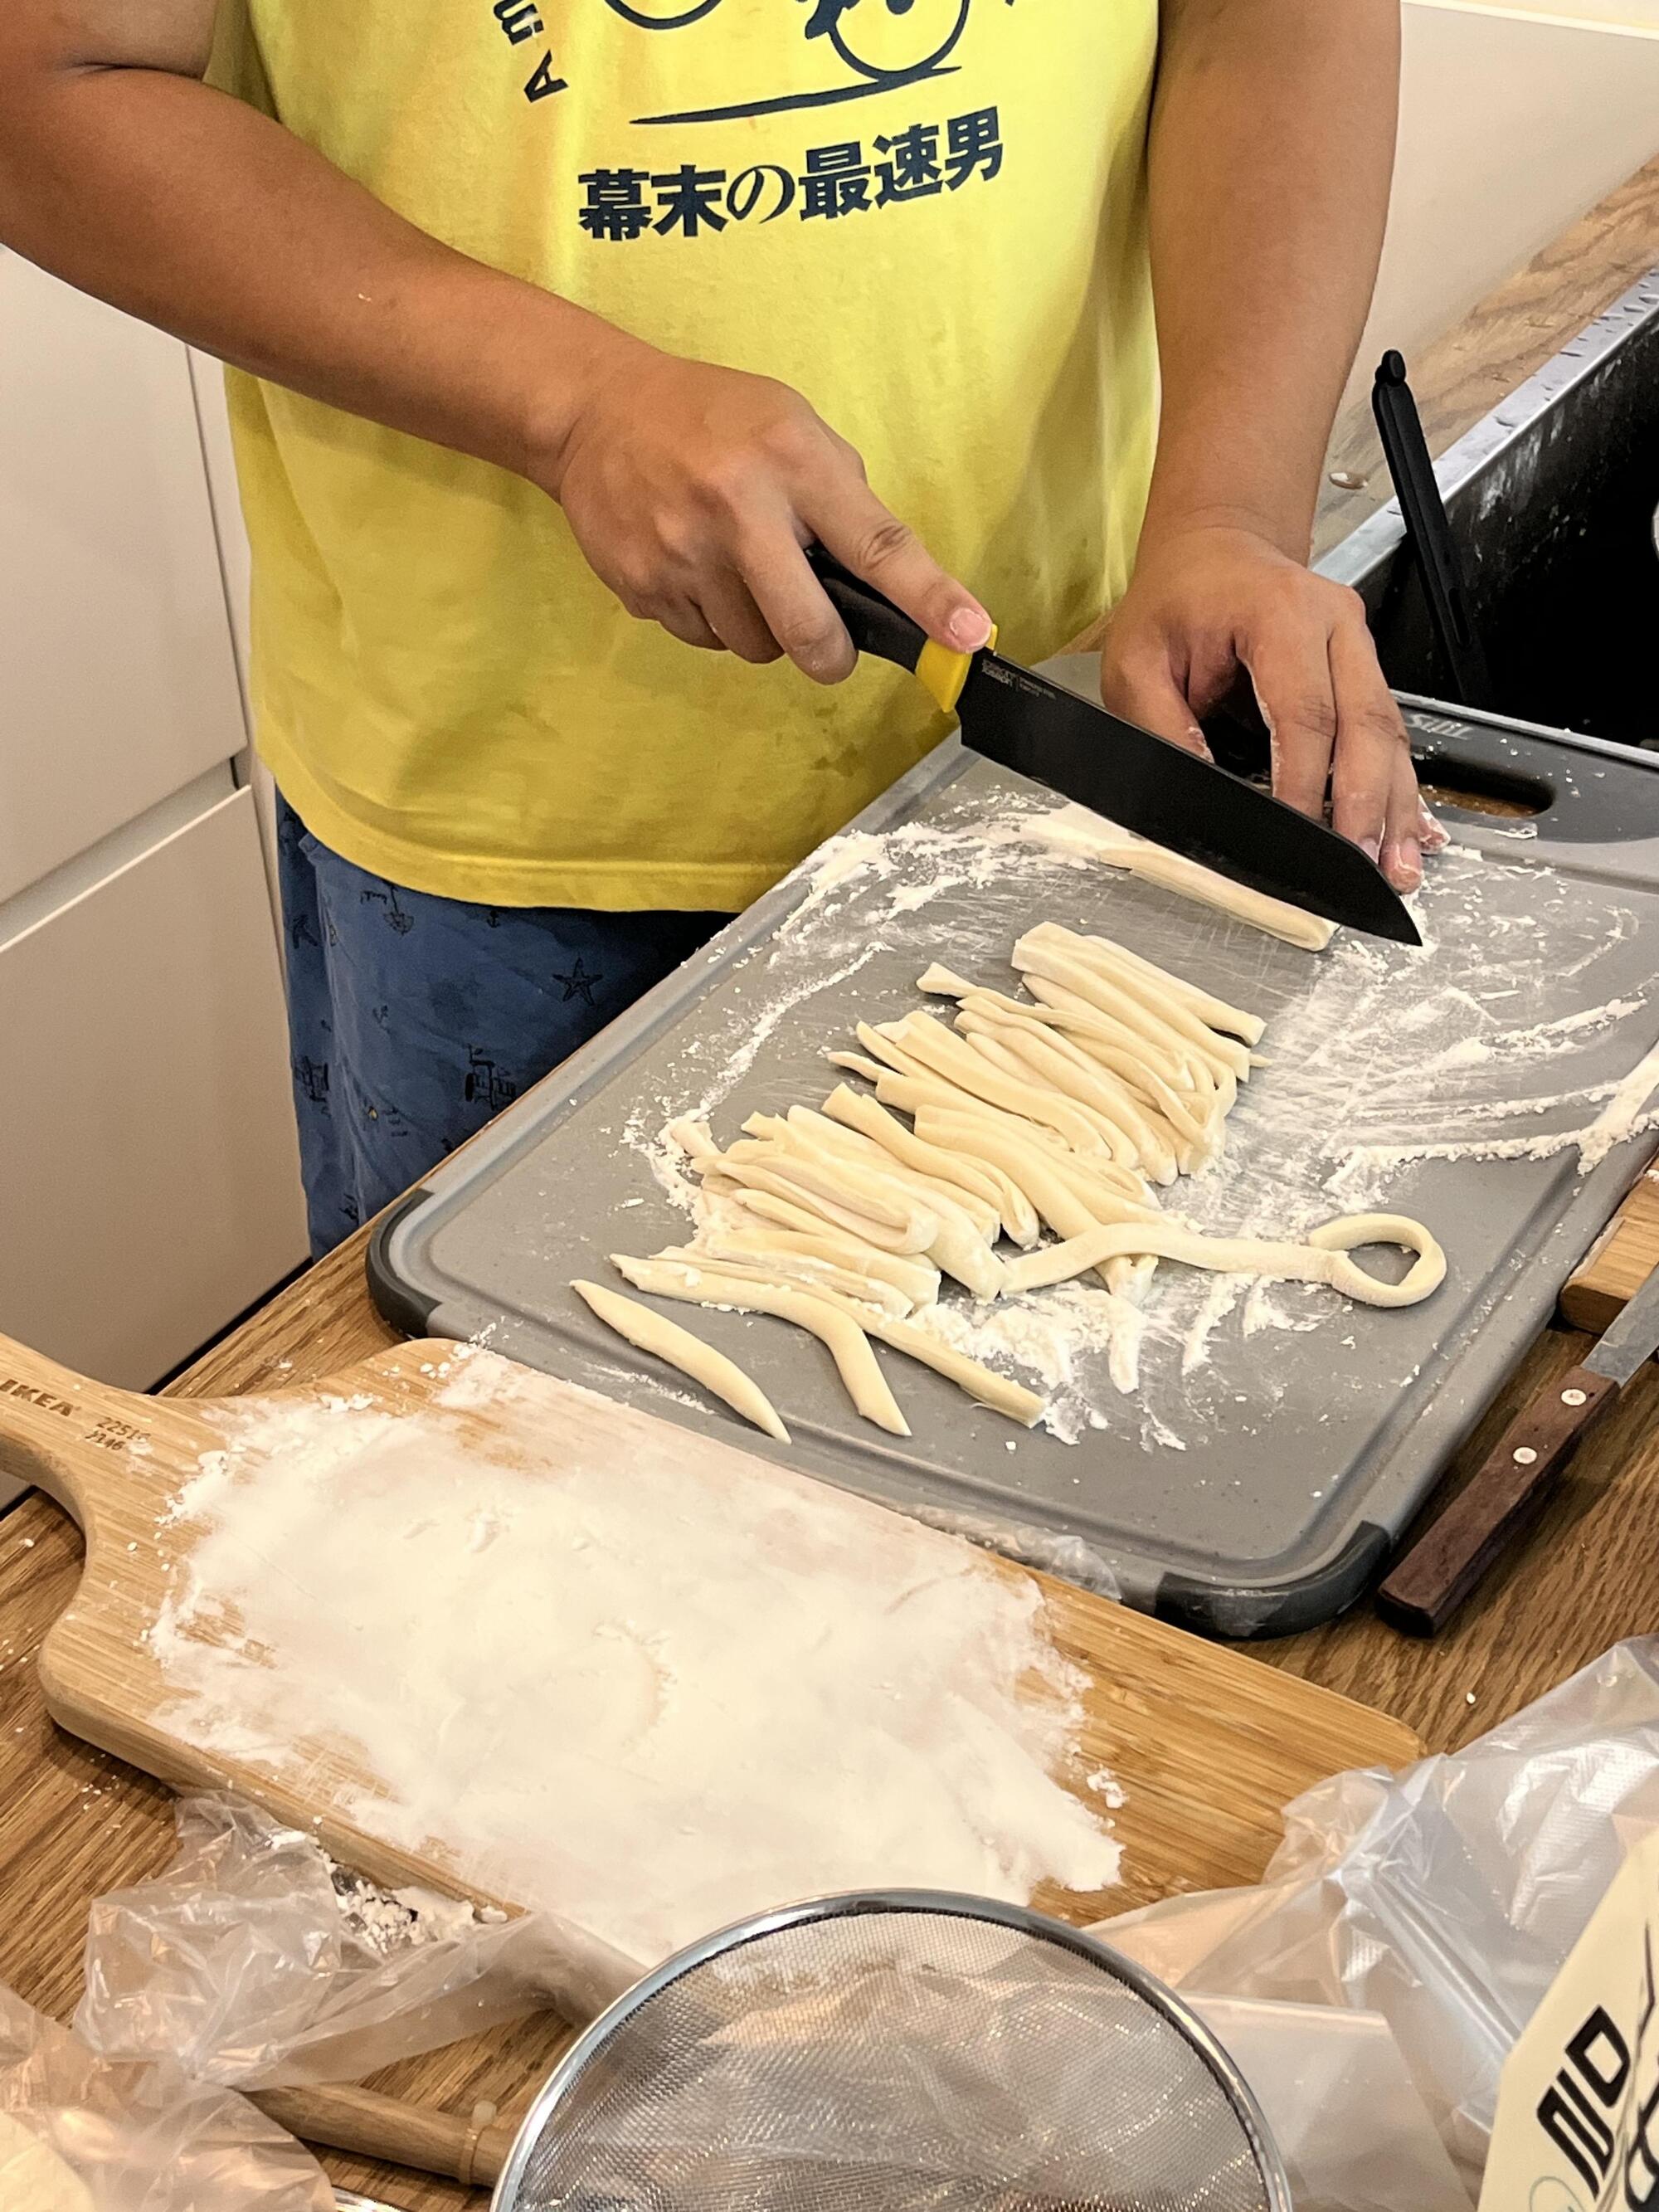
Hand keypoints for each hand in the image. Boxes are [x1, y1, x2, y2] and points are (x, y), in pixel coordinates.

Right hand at [539, 336, 989, 683]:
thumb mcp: (790, 425)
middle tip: (830, 645)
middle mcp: (737, 511)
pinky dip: (714, 619)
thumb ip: (840, 497)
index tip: (971, 636)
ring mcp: (683, 555)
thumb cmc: (710, 417)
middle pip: (809, 633)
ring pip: (755, 646)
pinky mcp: (642, 587)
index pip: (877, 545)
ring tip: (739, 571)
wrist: (593, 411)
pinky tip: (696, 569)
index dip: (930, 599)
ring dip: (764, 629)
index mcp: (791, 462)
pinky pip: (704, 639)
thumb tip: (885, 580)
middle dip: (830, 654)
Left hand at [1098, 523, 1443, 892]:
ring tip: (1396, 866)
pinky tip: (1409, 829)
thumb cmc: (1176, 600)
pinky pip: (1390, 731)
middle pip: (1367, 727)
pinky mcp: (1364, 668)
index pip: (1306, 715)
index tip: (1298, 837)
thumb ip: (1161, 726)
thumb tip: (1197, 790)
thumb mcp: (1137, 661)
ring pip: (1390, 734)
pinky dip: (1399, 785)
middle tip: (1364, 866)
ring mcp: (1358, 644)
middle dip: (1368, 805)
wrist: (1214, 548)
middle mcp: (1335, 625)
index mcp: (1280, 614)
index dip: (1306, 785)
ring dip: (1395, 805)